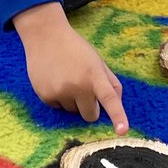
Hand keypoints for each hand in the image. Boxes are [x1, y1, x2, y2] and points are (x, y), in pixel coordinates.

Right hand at [14, 2, 127, 132]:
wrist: (45, 36)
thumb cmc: (75, 48)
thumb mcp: (97, 61)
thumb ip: (110, 82)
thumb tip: (117, 104)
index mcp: (94, 75)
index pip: (109, 98)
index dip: (118, 116)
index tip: (122, 131)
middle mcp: (78, 85)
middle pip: (90, 115)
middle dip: (90, 107)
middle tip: (83, 88)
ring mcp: (60, 92)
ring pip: (72, 111)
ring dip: (72, 101)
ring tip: (66, 78)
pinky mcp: (45, 96)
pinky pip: (58, 107)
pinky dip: (58, 98)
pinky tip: (54, 80)